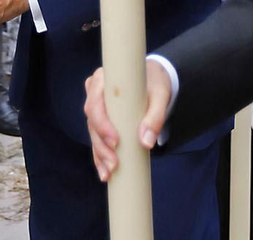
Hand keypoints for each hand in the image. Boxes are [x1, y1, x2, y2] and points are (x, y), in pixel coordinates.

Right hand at [85, 59, 171, 181]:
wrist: (155, 78)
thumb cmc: (156, 84)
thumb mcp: (160, 97)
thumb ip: (155, 117)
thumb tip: (146, 143)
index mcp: (104, 80)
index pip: (96, 103)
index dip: (102, 124)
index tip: (115, 142)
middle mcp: (95, 92)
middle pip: (92, 121)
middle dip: (101, 145)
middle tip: (114, 164)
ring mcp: (97, 107)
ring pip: (93, 133)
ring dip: (100, 154)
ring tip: (109, 172)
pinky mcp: (101, 120)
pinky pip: (97, 139)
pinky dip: (100, 156)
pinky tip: (104, 173)